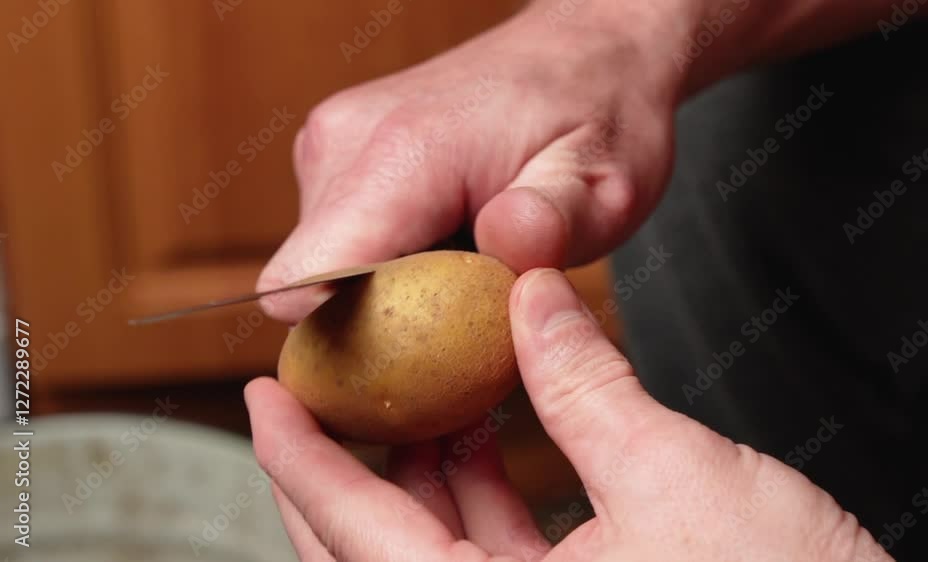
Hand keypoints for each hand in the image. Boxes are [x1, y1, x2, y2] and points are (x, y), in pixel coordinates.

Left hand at [245, 269, 889, 560]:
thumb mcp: (676, 475)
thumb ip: (587, 382)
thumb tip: (531, 291)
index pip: (356, 534)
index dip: (297, 459)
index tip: (260, 396)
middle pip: (372, 548)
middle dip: (343, 465)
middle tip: (321, 389)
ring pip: (428, 547)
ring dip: (415, 468)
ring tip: (414, 386)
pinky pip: (487, 552)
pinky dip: (475, 490)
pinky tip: (480, 429)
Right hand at [255, 3, 678, 322]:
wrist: (582, 50)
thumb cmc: (595, 112)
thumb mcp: (606, 180)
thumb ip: (557, 218)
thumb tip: (506, 239)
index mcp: (403, 153)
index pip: (305, 278)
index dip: (340, 345)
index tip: (409, 367)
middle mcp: (345, 143)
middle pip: (309, 289)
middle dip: (374, 325)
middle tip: (463, 320)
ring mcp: (333, 146)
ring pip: (319, 268)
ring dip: (381, 293)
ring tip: (462, 273)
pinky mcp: (336, 157)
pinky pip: (335, 241)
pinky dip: (381, 264)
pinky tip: (443, 249)